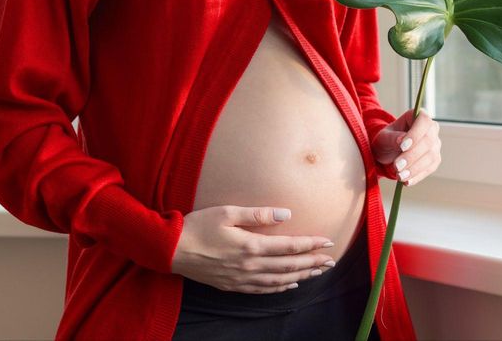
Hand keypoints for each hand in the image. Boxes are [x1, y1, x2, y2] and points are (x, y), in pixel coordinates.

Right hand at [171, 205, 336, 292]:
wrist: (170, 250)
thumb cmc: (198, 226)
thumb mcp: (228, 212)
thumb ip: (258, 214)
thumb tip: (286, 214)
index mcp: (251, 246)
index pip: (289, 246)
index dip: (311, 245)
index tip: (328, 242)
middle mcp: (250, 266)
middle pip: (289, 266)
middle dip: (312, 263)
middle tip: (331, 261)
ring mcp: (241, 278)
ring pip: (279, 280)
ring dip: (301, 276)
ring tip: (318, 272)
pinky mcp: (232, 285)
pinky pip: (263, 289)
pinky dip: (280, 288)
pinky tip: (291, 284)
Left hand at [371, 107, 441, 187]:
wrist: (388, 153)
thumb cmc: (386, 140)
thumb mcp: (383, 137)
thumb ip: (392, 137)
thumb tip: (401, 140)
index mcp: (418, 116)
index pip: (424, 120)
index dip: (415, 133)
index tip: (402, 146)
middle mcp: (431, 129)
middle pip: (428, 140)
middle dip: (412, 155)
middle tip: (396, 166)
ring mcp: (435, 144)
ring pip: (431, 156)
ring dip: (415, 168)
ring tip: (399, 176)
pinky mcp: (434, 159)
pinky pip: (430, 168)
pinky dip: (418, 176)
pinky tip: (406, 181)